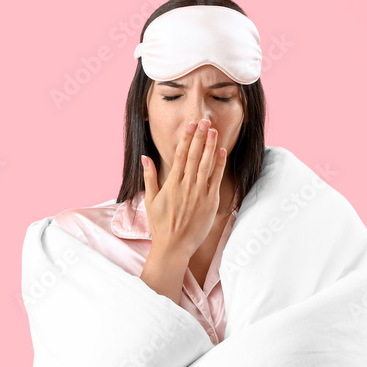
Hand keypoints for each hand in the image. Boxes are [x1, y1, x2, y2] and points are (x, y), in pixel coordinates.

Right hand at [141, 118, 227, 259]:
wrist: (174, 246)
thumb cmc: (161, 225)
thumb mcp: (151, 200)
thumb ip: (149, 177)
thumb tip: (145, 158)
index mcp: (171, 183)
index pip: (180, 155)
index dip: (186, 138)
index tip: (190, 125)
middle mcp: (186, 186)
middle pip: (194, 155)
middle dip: (199, 136)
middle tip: (204, 120)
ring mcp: (199, 193)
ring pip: (206, 164)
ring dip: (210, 146)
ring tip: (213, 130)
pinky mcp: (210, 202)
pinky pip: (216, 179)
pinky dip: (219, 164)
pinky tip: (221, 151)